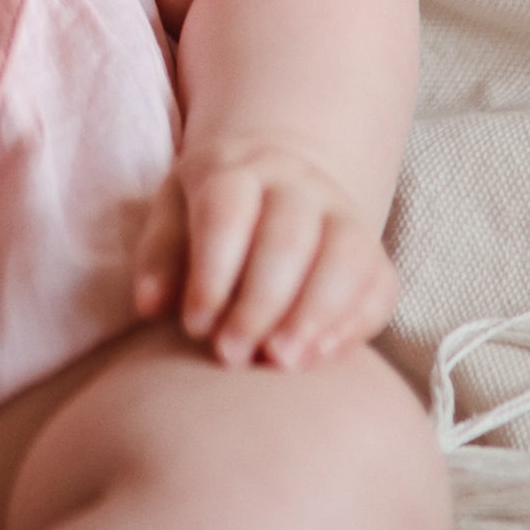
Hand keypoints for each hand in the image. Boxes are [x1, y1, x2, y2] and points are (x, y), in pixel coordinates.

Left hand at [130, 136, 398, 370]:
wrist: (281, 178)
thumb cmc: (213, 209)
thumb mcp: (174, 213)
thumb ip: (160, 256)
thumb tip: (151, 306)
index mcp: (237, 168)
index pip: (227, 214)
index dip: (212, 275)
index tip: (194, 327)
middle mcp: (296, 182)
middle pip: (287, 239)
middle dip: (259, 305)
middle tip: (232, 356)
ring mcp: (342, 211)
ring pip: (344, 257)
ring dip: (313, 315)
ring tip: (280, 362)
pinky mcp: (374, 248)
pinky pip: (378, 284)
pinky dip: (353, 324)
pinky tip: (319, 357)